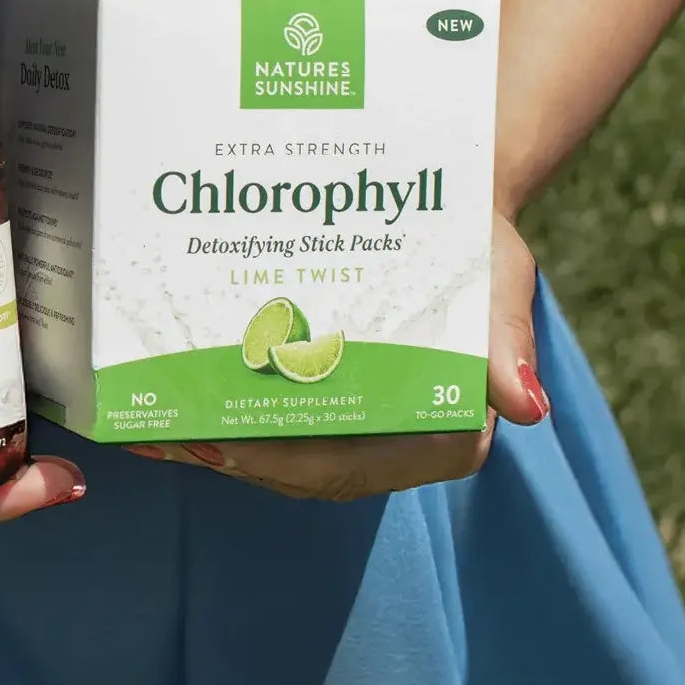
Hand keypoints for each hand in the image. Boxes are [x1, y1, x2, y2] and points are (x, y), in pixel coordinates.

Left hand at [130, 215, 549, 500]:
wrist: (446, 211)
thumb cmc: (476, 246)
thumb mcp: (499, 280)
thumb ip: (507, 340)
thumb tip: (526, 408)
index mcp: (450, 430)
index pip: (368, 465)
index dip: (297, 462)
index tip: (238, 444)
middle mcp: (402, 445)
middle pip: (312, 472)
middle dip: (242, 456)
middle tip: (177, 431)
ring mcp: (360, 433)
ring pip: (283, 462)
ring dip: (221, 450)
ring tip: (157, 427)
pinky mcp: (326, 414)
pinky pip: (271, 436)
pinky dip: (221, 430)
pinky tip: (168, 414)